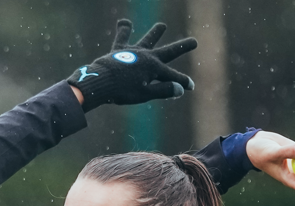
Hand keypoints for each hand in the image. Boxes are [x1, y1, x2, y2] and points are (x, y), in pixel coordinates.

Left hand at [67, 19, 196, 110]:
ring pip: (148, 40)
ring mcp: (133, 51)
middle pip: (168, 52)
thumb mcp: (145, 94)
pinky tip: (124, 22)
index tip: (191, 87)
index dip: (183, 83)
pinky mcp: (119, 50)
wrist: (100, 82)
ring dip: (156, 33)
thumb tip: (180, 89)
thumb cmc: (122, 91)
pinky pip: (122, 37)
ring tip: (161, 25)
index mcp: (154, 69)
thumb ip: (163, 90)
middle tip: (194, 41)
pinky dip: (124, 29)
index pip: (173, 77)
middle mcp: (147, 57)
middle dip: (182, 47)